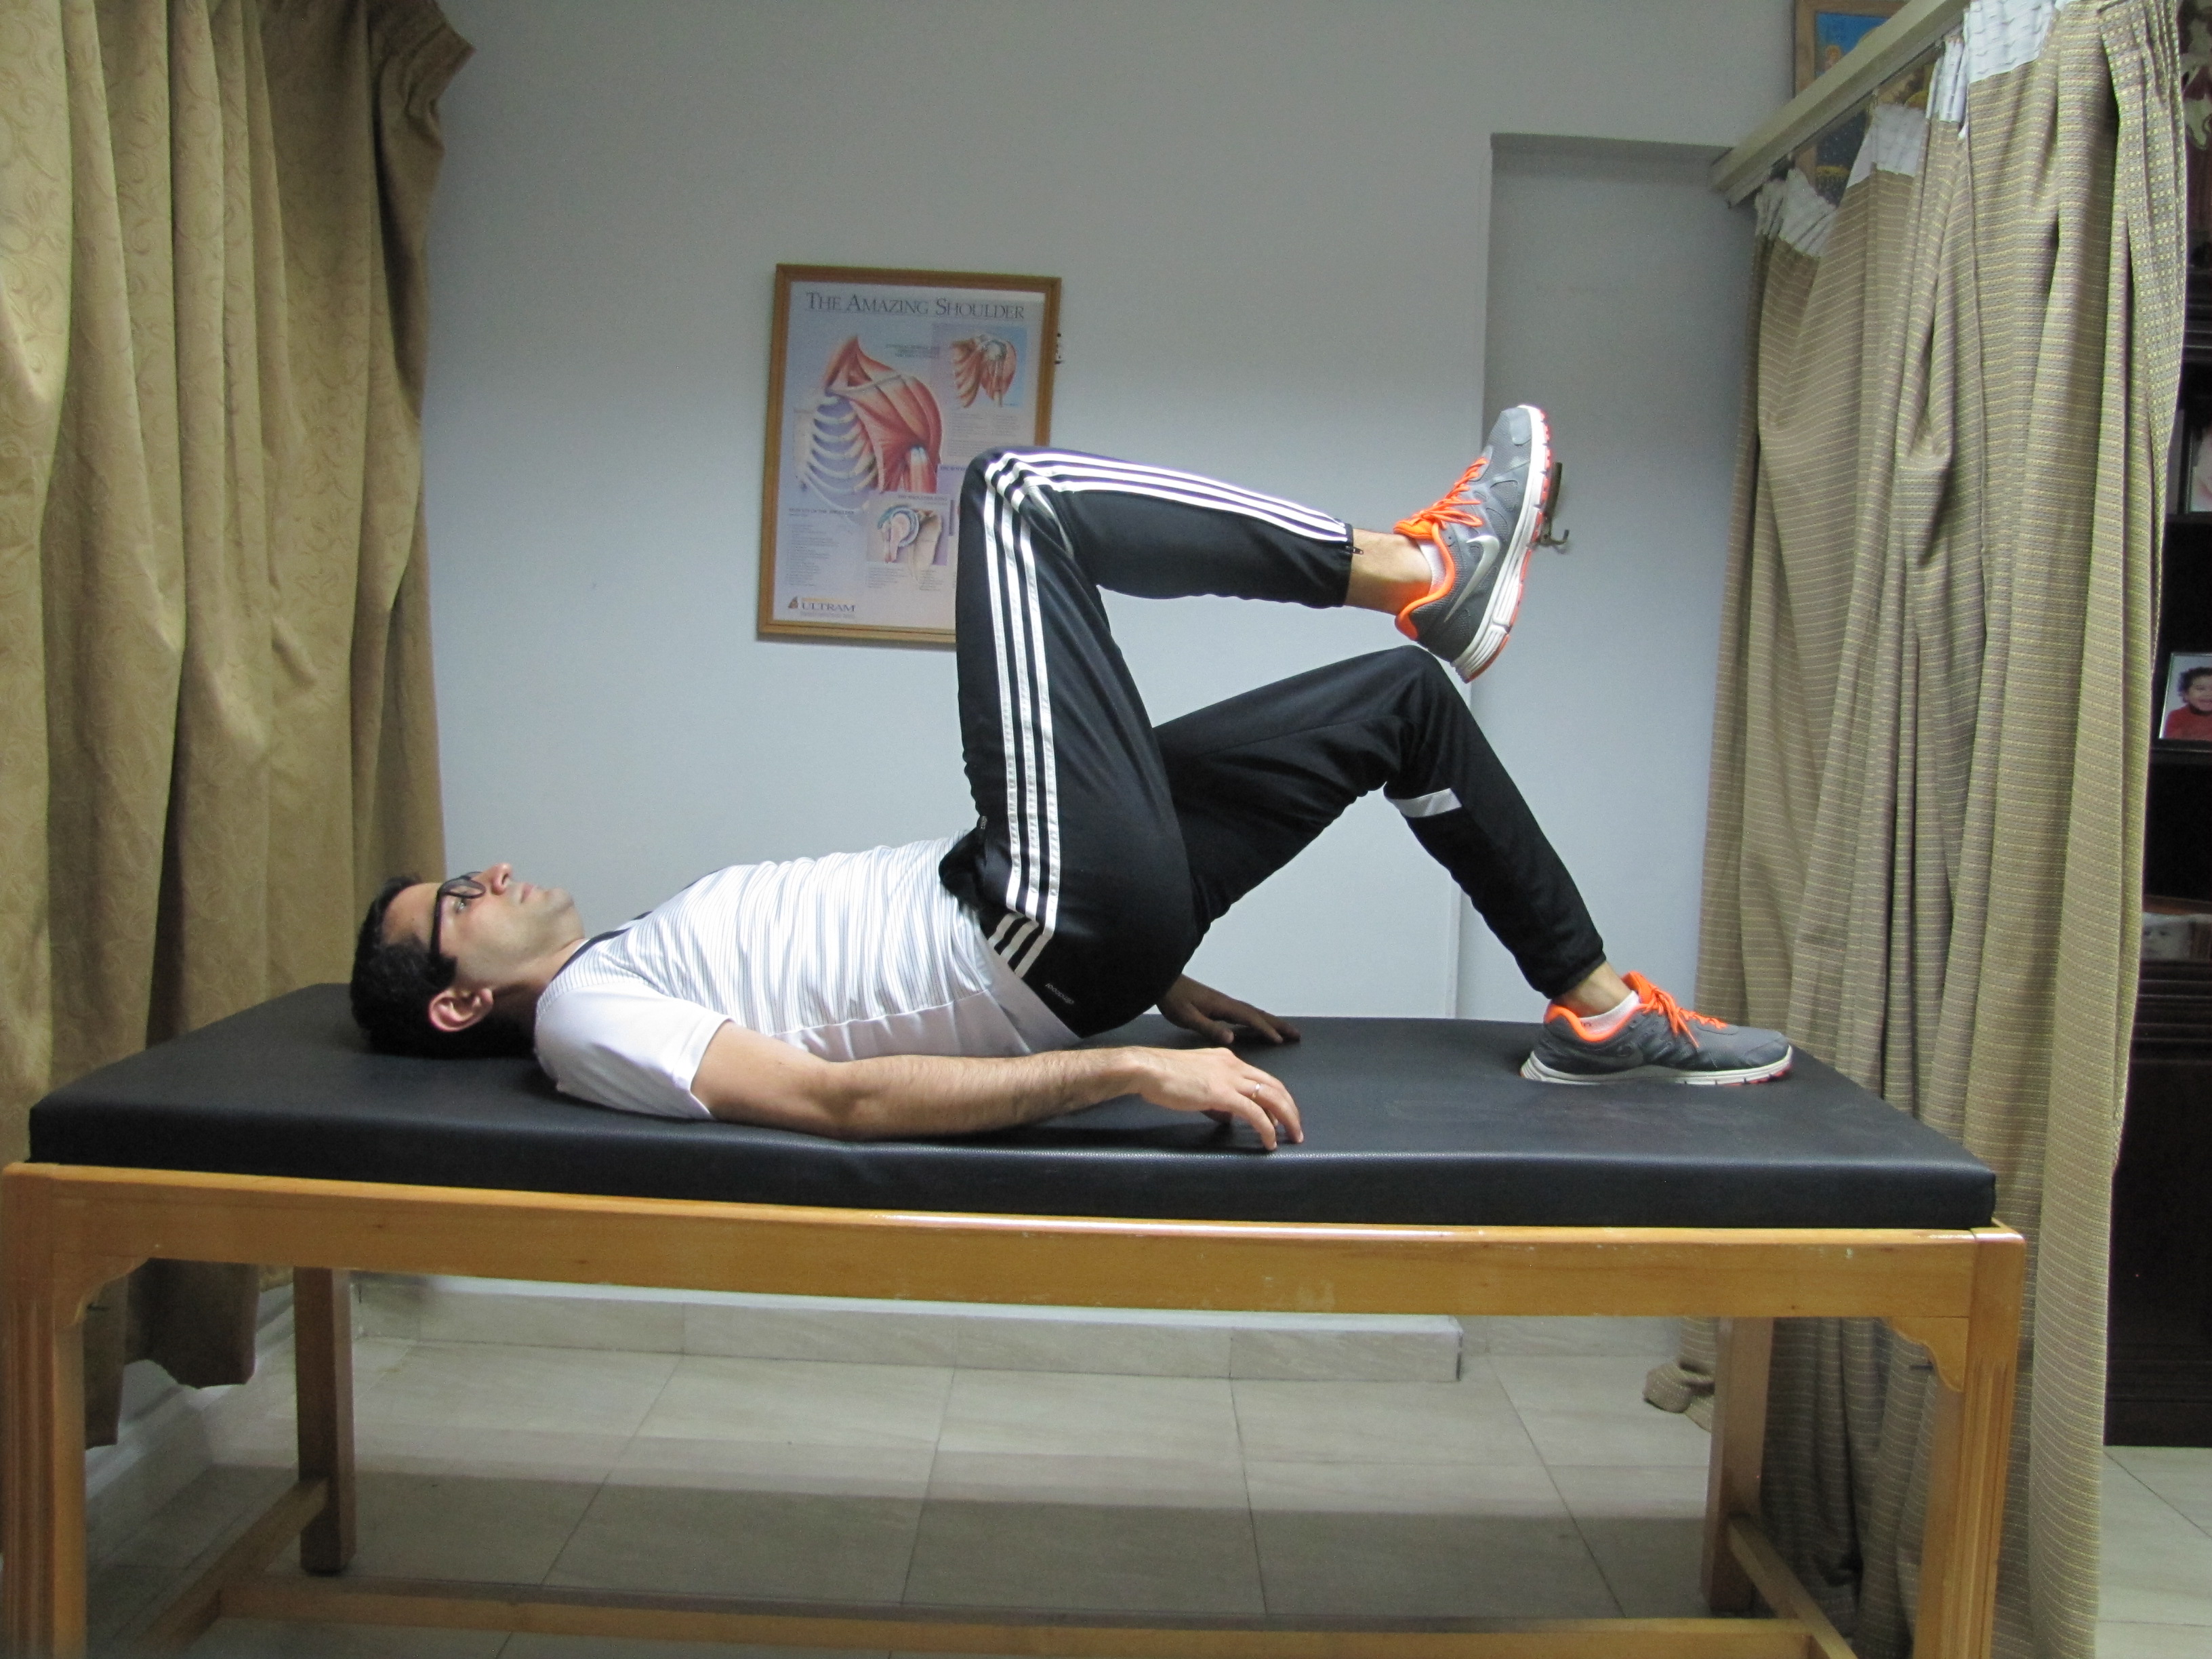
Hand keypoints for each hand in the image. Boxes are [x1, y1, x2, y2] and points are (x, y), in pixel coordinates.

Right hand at [1128, 1046, 1302, 1149]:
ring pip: (1271, 1097)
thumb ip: (1215, 1099)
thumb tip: (1228, 1117)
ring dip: (1287, 1118)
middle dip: (1290, 1108)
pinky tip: (1269, 1141)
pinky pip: (1253, 1112)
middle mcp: (1234, 1065)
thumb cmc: (1164, 1077)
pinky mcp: (1221, 1093)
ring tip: (1293, 1136)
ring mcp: (1229, 1077)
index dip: (1278, 1098)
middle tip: (1297, 1129)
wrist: (1147, 1069)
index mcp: (1228, 1060)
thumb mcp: (1196, 1082)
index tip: (1283, 1116)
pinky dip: (1266, 1128)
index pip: (1262, 1078)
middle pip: (1275, 1086)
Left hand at [1158, 975, 1301, 1046]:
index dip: (1265, 1029)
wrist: (1163, 981)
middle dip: (1277, 1025)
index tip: (1280, 1040)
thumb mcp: (1187, 1017)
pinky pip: (1245, 1014)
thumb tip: (1232, 1039)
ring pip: (1253, 1013)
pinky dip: (1257, 1020)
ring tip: (1285, 1032)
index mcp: (1223, 1007)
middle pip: (1258, 1014)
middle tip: (1296, 1035)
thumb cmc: (1173, 1000)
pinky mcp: (1219, 1006)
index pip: (1250, 1019)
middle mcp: (1227, 1004)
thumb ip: (1209, 1028)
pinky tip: (1258, 1027)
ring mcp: (1224, 1004)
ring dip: (1271, 1022)